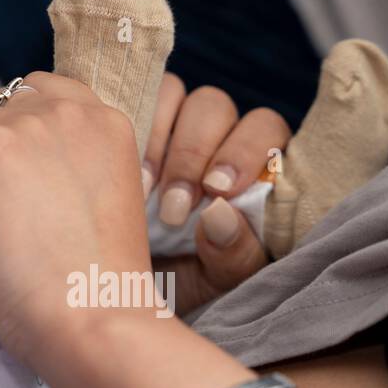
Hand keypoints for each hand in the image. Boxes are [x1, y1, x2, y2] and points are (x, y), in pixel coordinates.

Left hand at [0, 71, 150, 364]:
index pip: (41, 93)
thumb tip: (25, 163)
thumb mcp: (105, 199)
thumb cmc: (97, 283)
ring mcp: (28, 125)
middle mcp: (71, 110)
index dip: (18, 130)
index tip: (15, 172)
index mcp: (107, 121)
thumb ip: (73, 163)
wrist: (93, 317)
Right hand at [144, 75, 291, 312]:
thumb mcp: (216, 283)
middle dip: (193, 153)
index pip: (265, 129)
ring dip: (160, 141)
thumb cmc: (183, 284)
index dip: (245, 150)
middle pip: (216, 108)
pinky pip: (136, 98)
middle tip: (175, 205)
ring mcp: (170, 125)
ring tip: (144, 194)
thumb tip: (221, 215)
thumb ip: (234, 256)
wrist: (122, 292)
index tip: (218, 191)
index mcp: (252, 171)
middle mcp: (214, 138)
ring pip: (177, 95)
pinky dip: (132, 132)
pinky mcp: (132, 122)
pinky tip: (123, 177)